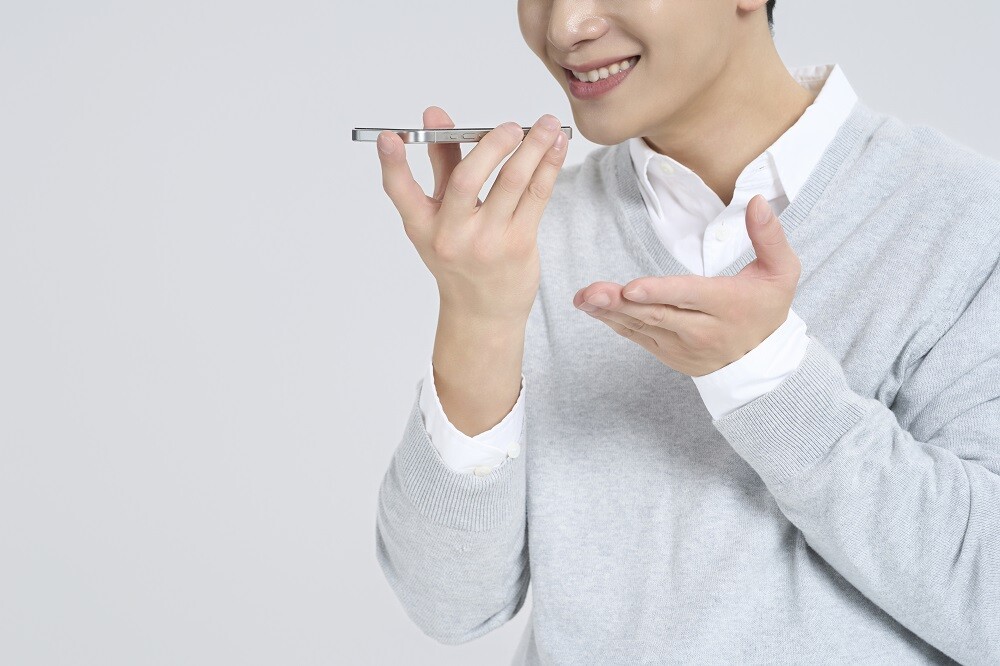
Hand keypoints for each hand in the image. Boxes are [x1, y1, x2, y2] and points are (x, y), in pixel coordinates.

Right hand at [376, 106, 567, 325]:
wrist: (484, 311)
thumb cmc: (461, 255)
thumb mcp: (441, 215)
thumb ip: (441, 163)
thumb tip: (435, 115)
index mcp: (422, 226)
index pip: (401, 192)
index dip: (392, 164)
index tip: (388, 138)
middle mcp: (451, 235)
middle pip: (467, 180)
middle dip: (491, 145)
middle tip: (511, 126)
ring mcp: (486, 242)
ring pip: (512, 183)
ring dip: (533, 148)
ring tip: (548, 125)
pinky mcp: (518, 245)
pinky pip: (536, 196)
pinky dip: (548, 166)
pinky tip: (556, 147)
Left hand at [572, 195, 800, 376]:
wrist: (761, 363)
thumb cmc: (767, 308)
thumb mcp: (782, 271)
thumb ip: (770, 236)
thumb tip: (758, 201)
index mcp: (727, 304)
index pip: (688, 296)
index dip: (658, 292)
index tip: (630, 287)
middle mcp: (702, 329)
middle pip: (656, 314)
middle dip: (620, 303)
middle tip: (590, 292)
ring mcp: (682, 345)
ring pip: (642, 327)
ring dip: (609, 313)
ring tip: (583, 298)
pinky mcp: (668, 353)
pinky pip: (638, 337)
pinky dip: (615, 323)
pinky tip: (593, 309)